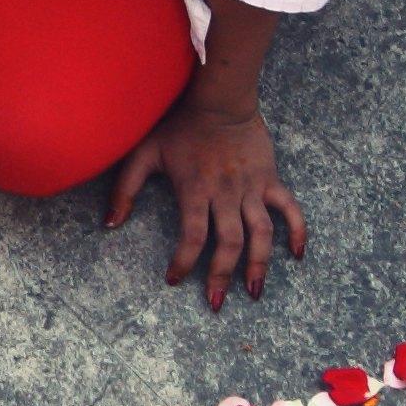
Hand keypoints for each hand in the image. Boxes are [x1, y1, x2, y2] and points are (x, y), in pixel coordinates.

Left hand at [104, 86, 306, 308]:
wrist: (219, 101)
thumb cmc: (177, 127)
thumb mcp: (143, 153)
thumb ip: (125, 189)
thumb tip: (109, 224)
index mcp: (195, 190)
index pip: (192, 236)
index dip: (184, 262)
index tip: (174, 280)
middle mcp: (226, 193)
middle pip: (228, 243)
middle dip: (221, 276)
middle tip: (215, 304)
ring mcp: (252, 188)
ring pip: (261, 234)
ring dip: (259, 265)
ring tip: (253, 292)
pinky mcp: (270, 180)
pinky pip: (289, 209)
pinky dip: (297, 231)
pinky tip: (296, 255)